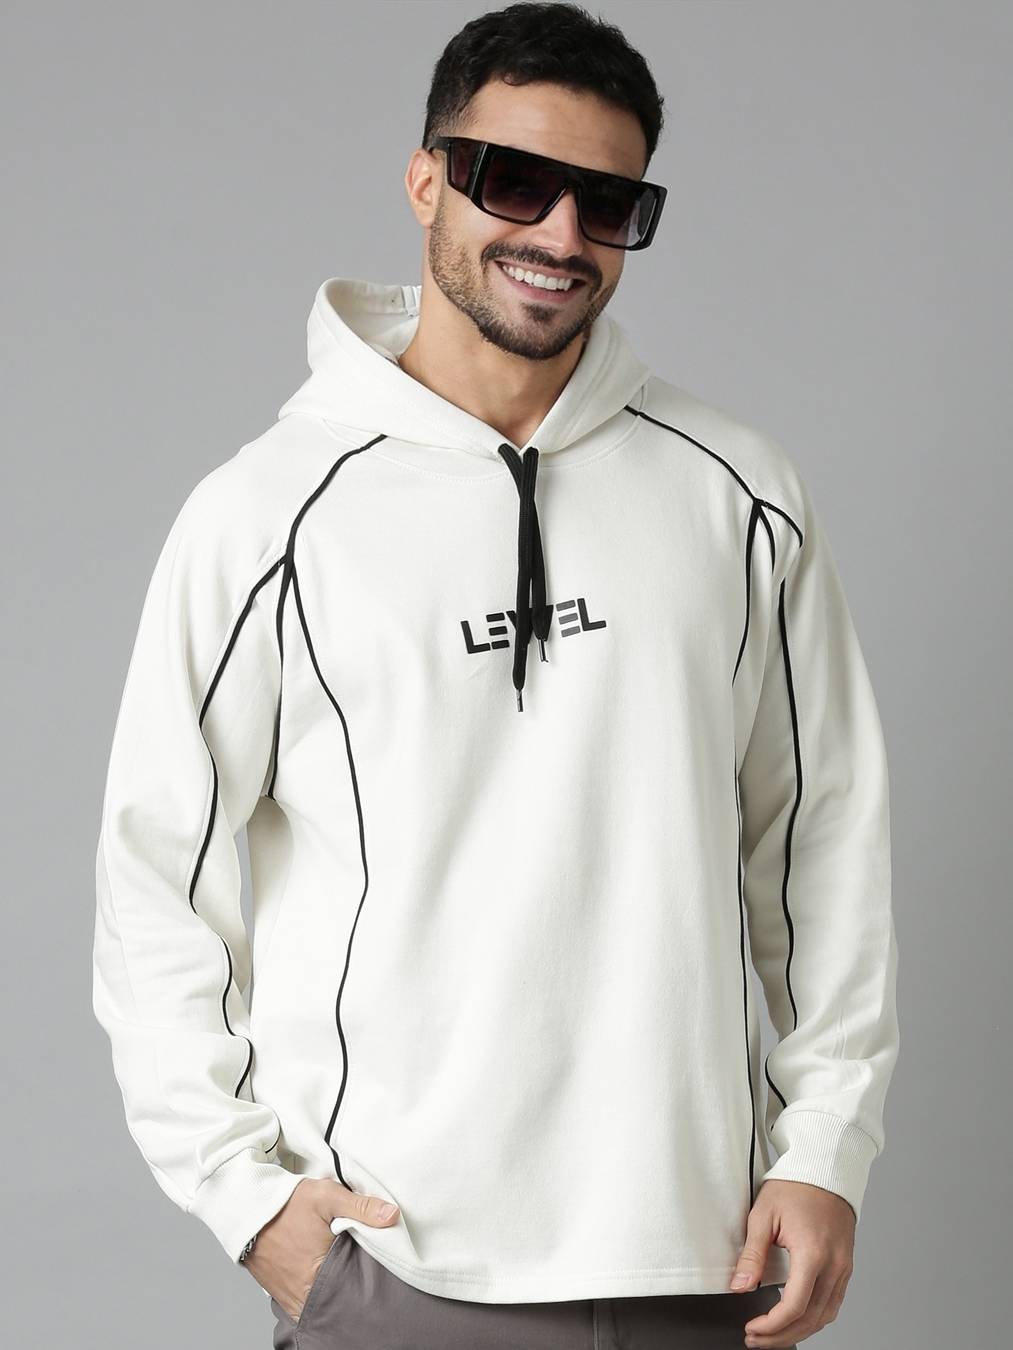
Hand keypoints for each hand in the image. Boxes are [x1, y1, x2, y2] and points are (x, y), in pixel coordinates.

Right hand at [242, 1177, 400, 1320]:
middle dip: (350, 1282)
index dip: (367, 1274)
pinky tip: (320, 1269)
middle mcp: (301, 1294)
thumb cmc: (283, 1204)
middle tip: (358, 1265)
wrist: (242, 1206)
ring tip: (341, 1266)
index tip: (379, 1263)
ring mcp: (287, 1296)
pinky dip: (314, 1286)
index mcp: (318, 1277)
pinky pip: (303, 1296)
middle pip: (337, 1294)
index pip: (354, 1286)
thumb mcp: (325, 1197)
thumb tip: (393, 1215)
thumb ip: (360, 1207)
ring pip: (320, 1296)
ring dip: (331, 1283)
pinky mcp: (278, 1291)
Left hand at [728, 1179, 855, 1346]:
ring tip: (772, 1335)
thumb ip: (752, 1255)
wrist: (824, 1170)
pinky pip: (833, 1304)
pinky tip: (796, 1319)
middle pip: (811, 1319)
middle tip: (756, 1339)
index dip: (772, 1325)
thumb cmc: (795, 1187)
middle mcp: (834, 1265)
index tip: (752, 1328)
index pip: (794, 1306)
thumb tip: (739, 1286)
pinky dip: (814, 1318)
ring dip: (798, 1331)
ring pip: (825, 1316)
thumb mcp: (763, 1215)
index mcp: (813, 1253)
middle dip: (781, 1336)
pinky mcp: (846, 1267)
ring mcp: (843, 1268)